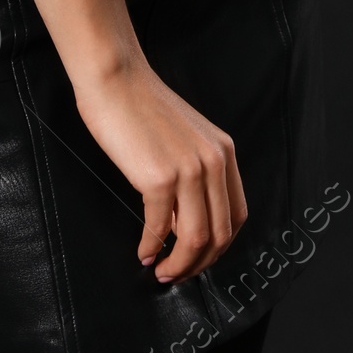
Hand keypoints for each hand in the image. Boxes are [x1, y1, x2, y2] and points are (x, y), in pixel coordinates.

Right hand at [74, 57, 247, 281]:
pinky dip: (151, 246)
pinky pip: (159, 227)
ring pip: (195, 240)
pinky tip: (143, 250)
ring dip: (178, 265)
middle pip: (220, 235)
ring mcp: (189, 170)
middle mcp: (214, 161)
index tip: (197, 258)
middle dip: (198, 264)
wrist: (116, 79)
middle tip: (176, 274)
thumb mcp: (184, 140)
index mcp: (224, 151)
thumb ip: (193, 177)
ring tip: (160, 270)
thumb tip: (180, 224)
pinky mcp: (159, 177)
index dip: (218, 246)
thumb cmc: (141, 107)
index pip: (236, 215)